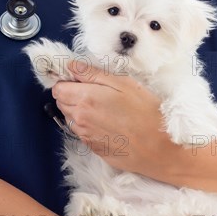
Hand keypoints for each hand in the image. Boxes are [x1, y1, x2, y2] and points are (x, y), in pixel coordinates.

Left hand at [52, 61, 174, 174]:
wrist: (159, 148)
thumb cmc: (146, 112)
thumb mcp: (124, 83)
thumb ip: (93, 74)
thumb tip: (71, 66)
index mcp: (85, 99)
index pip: (57, 89)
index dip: (68, 82)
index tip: (81, 81)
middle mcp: (79, 118)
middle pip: (61, 103)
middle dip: (72, 96)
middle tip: (96, 93)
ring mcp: (85, 136)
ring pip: (70, 118)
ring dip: (80, 112)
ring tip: (104, 110)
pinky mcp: (92, 148)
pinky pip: (82, 132)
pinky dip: (89, 126)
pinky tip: (108, 124)